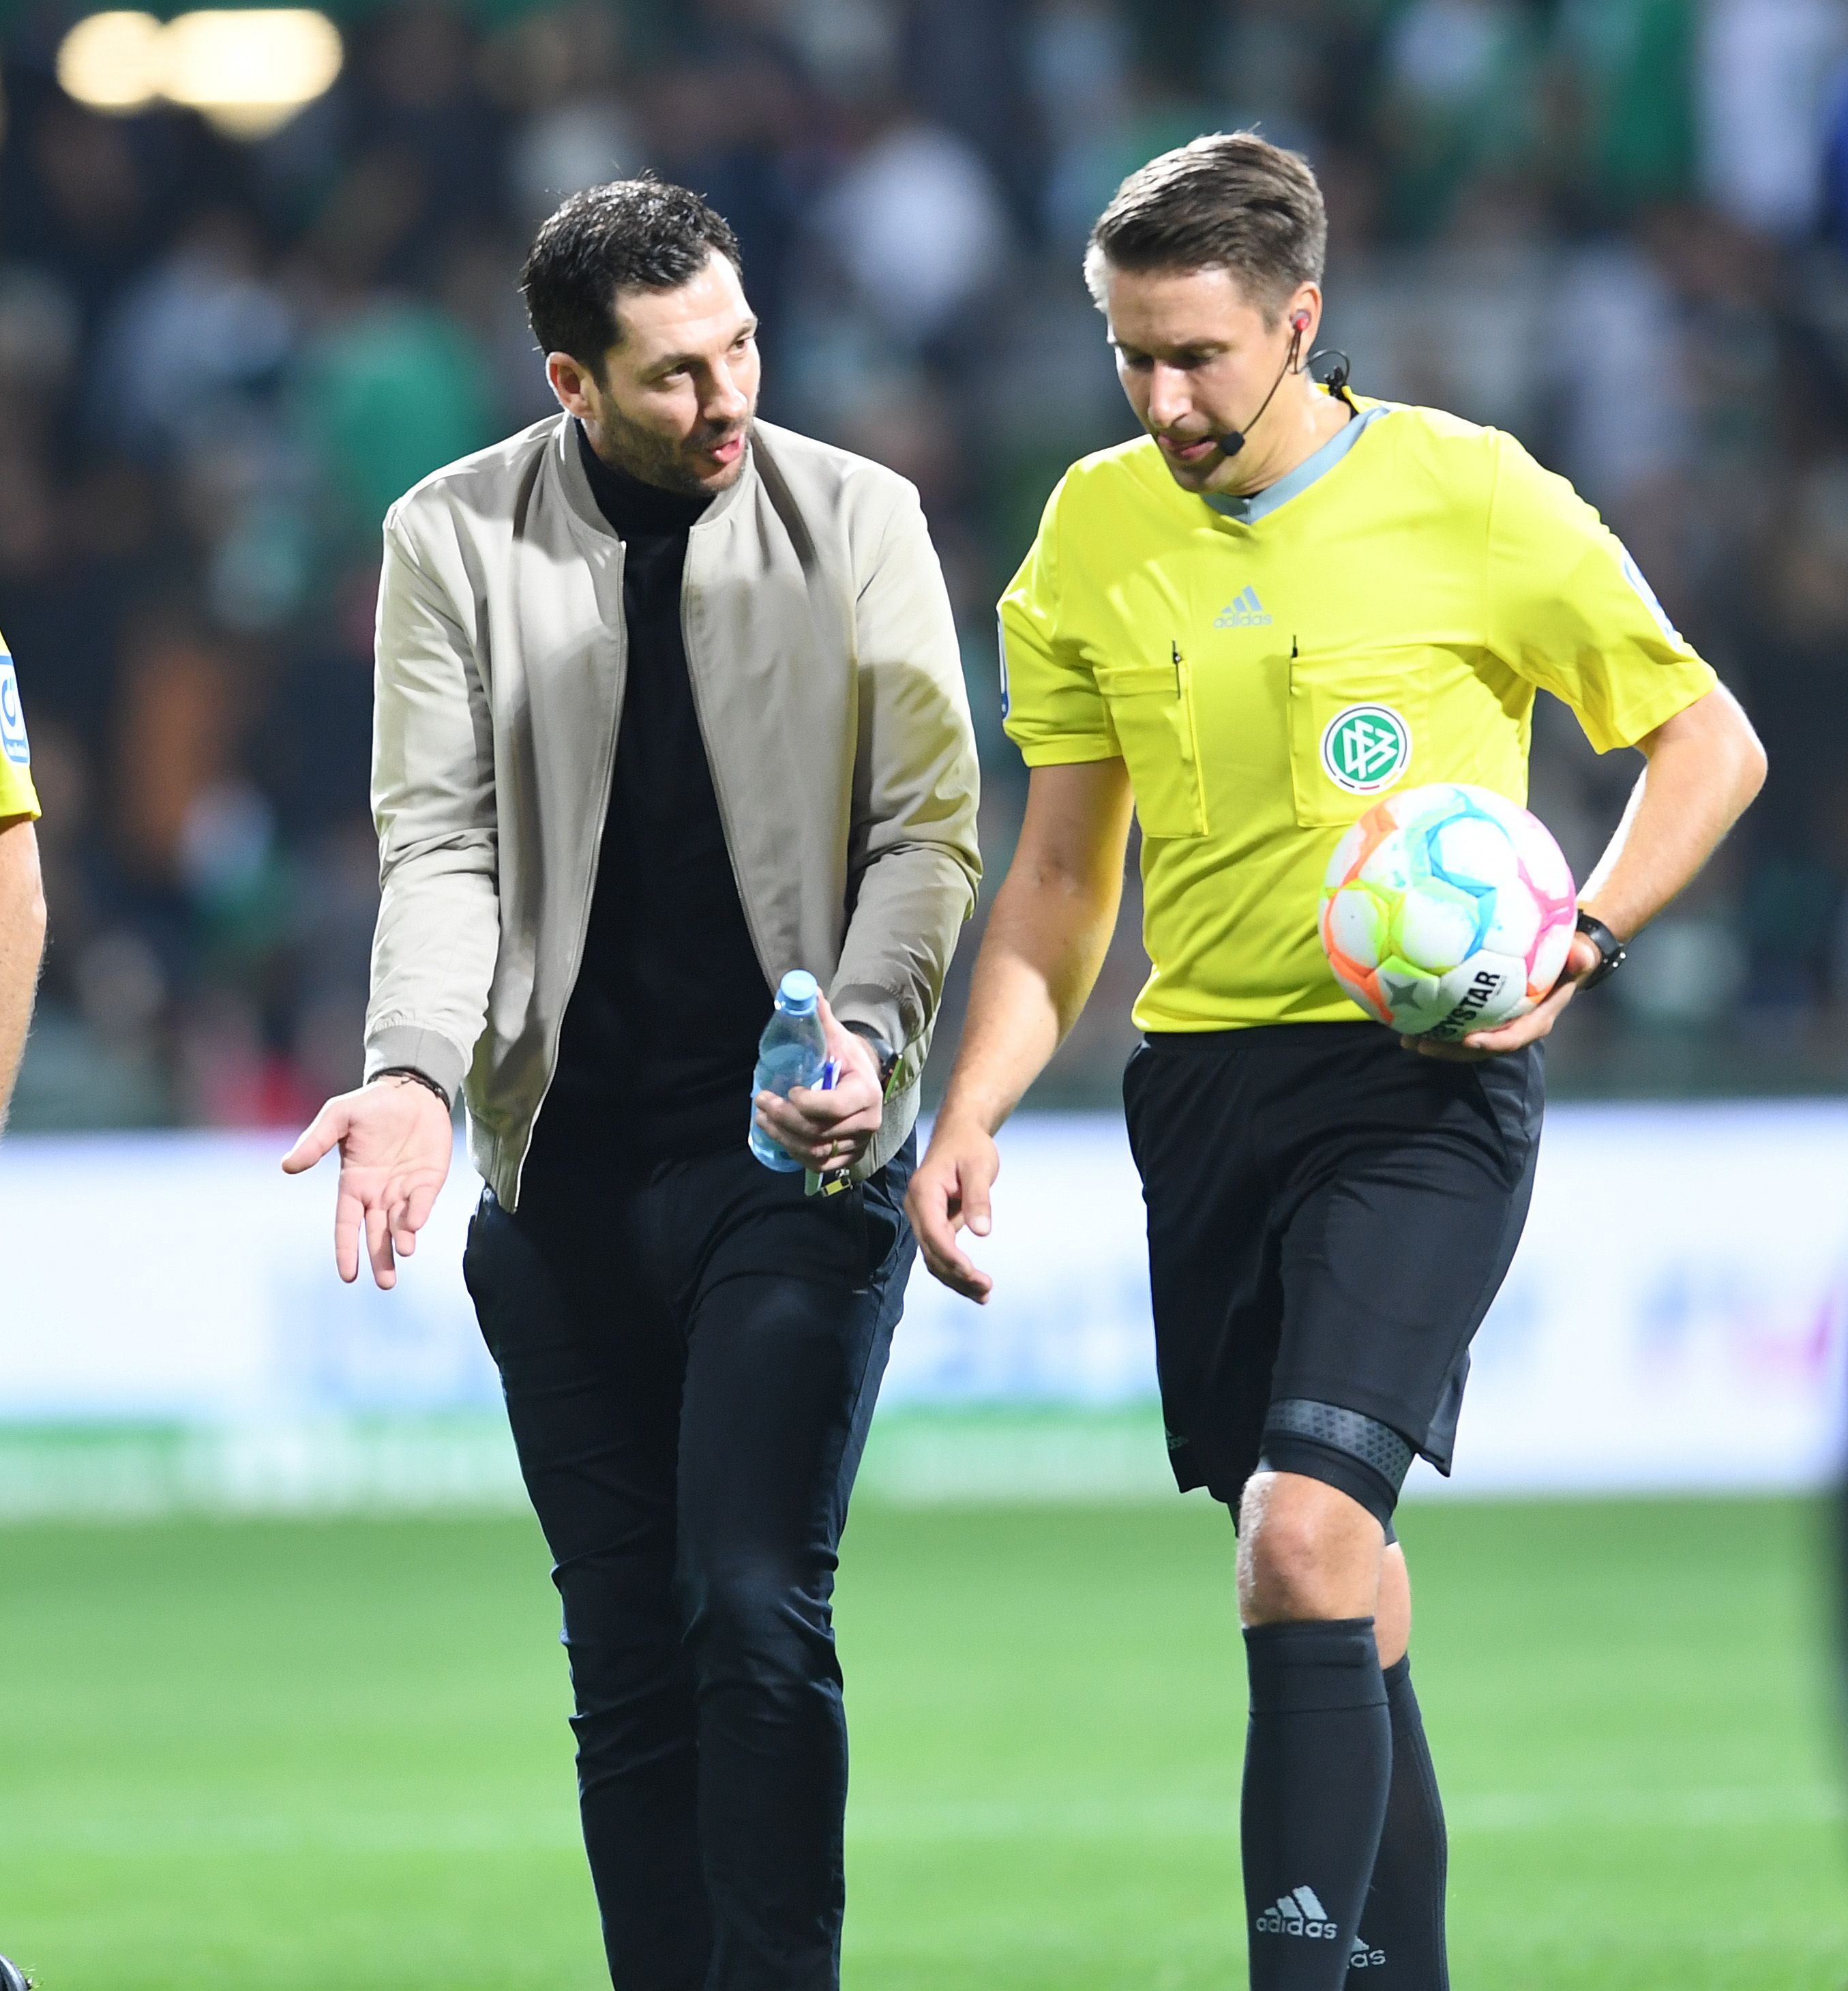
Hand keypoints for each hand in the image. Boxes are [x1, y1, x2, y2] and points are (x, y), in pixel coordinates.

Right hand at [282, 1075, 453, 1287]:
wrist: (411, 1089)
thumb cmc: (370, 1104)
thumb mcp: (337, 1117)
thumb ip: (315, 1141)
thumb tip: (287, 1166)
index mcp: (353, 1184)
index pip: (346, 1224)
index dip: (346, 1249)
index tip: (348, 1275)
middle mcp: (379, 1193)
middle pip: (377, 1233)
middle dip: (380, 1258)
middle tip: (386, 1283)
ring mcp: (405, 1188)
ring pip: (402, 1224)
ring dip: (401, 1241)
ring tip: (402, 1253)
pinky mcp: (429, 1179)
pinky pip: (422, 1201)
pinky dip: (418, 1213)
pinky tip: (414, 1225)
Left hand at [752, 995, 885, 1171]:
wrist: (865, 1081)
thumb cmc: (848, 1058)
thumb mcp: (838, 1037)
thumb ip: (821, 1017)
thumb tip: (805, 989)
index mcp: (867, 1093)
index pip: (833, 1106)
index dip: (806, 1103)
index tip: (788, 1090)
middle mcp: (868, 1123)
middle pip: (819, 1131)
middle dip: (783, 1118)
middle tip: (761, 1101)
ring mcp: (859, 1144)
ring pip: (815, 1150)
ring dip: (783, 1137)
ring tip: (762, 1118)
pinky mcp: (849, 1158)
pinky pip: (820, 1165)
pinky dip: (795, 1154)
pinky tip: (779, 1137)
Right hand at [905, 1116, 998, 1302]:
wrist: (959, 1135)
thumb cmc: (969, 1147)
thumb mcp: (979, 1166)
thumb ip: (979, 1198)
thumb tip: (982, 1232)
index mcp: (924, 1192)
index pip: (933, 1232)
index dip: (950, 1256)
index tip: (971, 1273)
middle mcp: (917, 1208)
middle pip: (931, 1251)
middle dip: (956, 1274)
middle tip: (986, 1289)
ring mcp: (922, 1218)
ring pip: (934, 1258)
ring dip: (956, 1279)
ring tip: (985, 1295)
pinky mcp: (932, 1224)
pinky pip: (940, 1253)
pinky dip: (956, 1271)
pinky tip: (976, 1286)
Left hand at [1405, 933, 1601, 1061]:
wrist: (1563, 961)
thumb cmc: (1570, 958)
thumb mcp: (1580, 957)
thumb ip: (1580, 959)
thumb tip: (1582, 956)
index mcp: (1537, 1020)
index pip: (1514, 1038)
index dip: (1492, 1043)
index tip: (1469, 1040)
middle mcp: (1514, 1028)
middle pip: (1480, 1048)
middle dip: (1451, 1051)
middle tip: (1422, 1044)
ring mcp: (1497, 1024)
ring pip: (1464, 1041)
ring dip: (1437, 1042)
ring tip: (1407, 1038)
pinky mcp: (1483, 1016)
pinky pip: (1458, 1023)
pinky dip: (1435, 1023)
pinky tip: (1407, 1015)